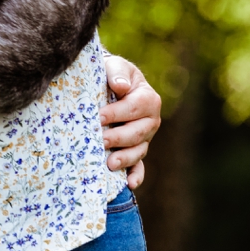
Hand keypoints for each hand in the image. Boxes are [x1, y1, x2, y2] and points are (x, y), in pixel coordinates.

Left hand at [101, 55, 160, 187]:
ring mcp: (145, 138)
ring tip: (110, 163)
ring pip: (138, 151)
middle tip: (101, 140)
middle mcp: (151, 120)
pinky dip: (136, 175)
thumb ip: (117, 73)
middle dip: (118, 137)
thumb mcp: (115, 66)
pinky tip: (129, 184)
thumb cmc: (113, 74)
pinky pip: (139, 166)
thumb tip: (120, 86)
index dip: (116, 113)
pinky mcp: (137, 150)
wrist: (111, 85)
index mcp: (148, 99)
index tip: (98, 117)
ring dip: (125, 159)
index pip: (134, 108)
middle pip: (137, 133)